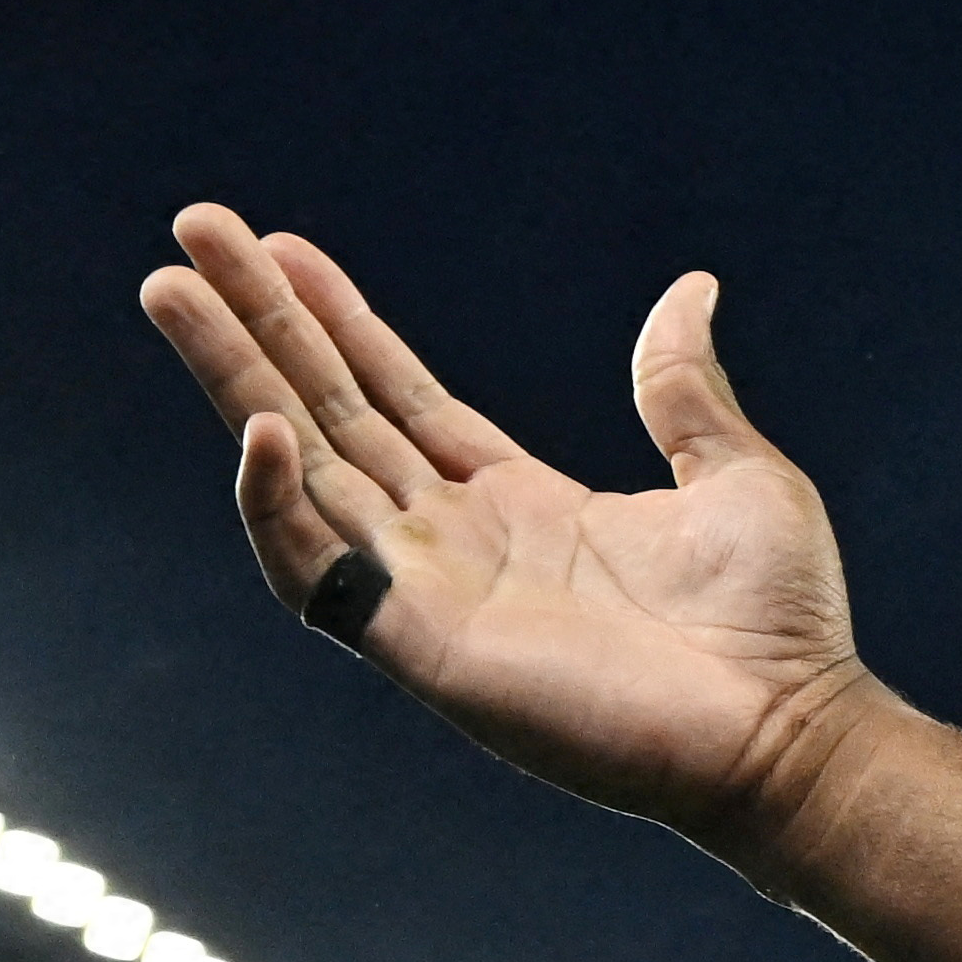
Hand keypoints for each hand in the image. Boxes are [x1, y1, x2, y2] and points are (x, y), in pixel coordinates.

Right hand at [136, 210, 868, 836]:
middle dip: (257, 324)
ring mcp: (431, 593)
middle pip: (329, 411)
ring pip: (300, 471)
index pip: (399, 394)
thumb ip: (683, 388)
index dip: (338, 321)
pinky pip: (320, 573)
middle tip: (191, 232)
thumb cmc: (778, 623)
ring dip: (234, 381)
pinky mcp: (423, 647)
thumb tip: (690, 288)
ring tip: (170, 288)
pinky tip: (261, 429)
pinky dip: (277, 506)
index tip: (277, 244)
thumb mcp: (736, 474)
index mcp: (521, 500)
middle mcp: (458, 541)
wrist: (791, 730)